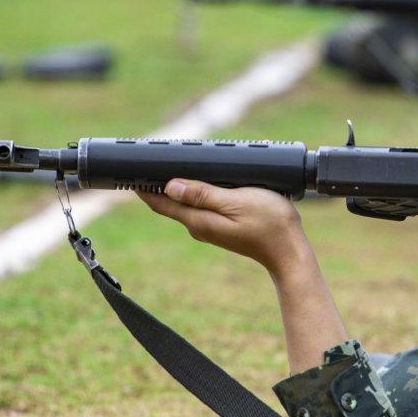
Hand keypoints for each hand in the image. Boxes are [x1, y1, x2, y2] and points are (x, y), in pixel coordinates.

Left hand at [138, 180, 310, 274]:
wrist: (289, 251)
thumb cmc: (268, 224)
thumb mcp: (235, 202)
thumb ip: (202, 194)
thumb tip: (169, 186)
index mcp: (198, 220)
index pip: (161, 203)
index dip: (142, 188)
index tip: (128, 173)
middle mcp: (199, 226)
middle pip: (169, 203)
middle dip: (155, 185)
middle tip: (141, 165)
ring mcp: (210, 228)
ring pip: (185, 204)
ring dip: (174, 187)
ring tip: (164, 169)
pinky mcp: (222, 227)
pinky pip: (200, 207)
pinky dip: (193, 193)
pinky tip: (196, 183)